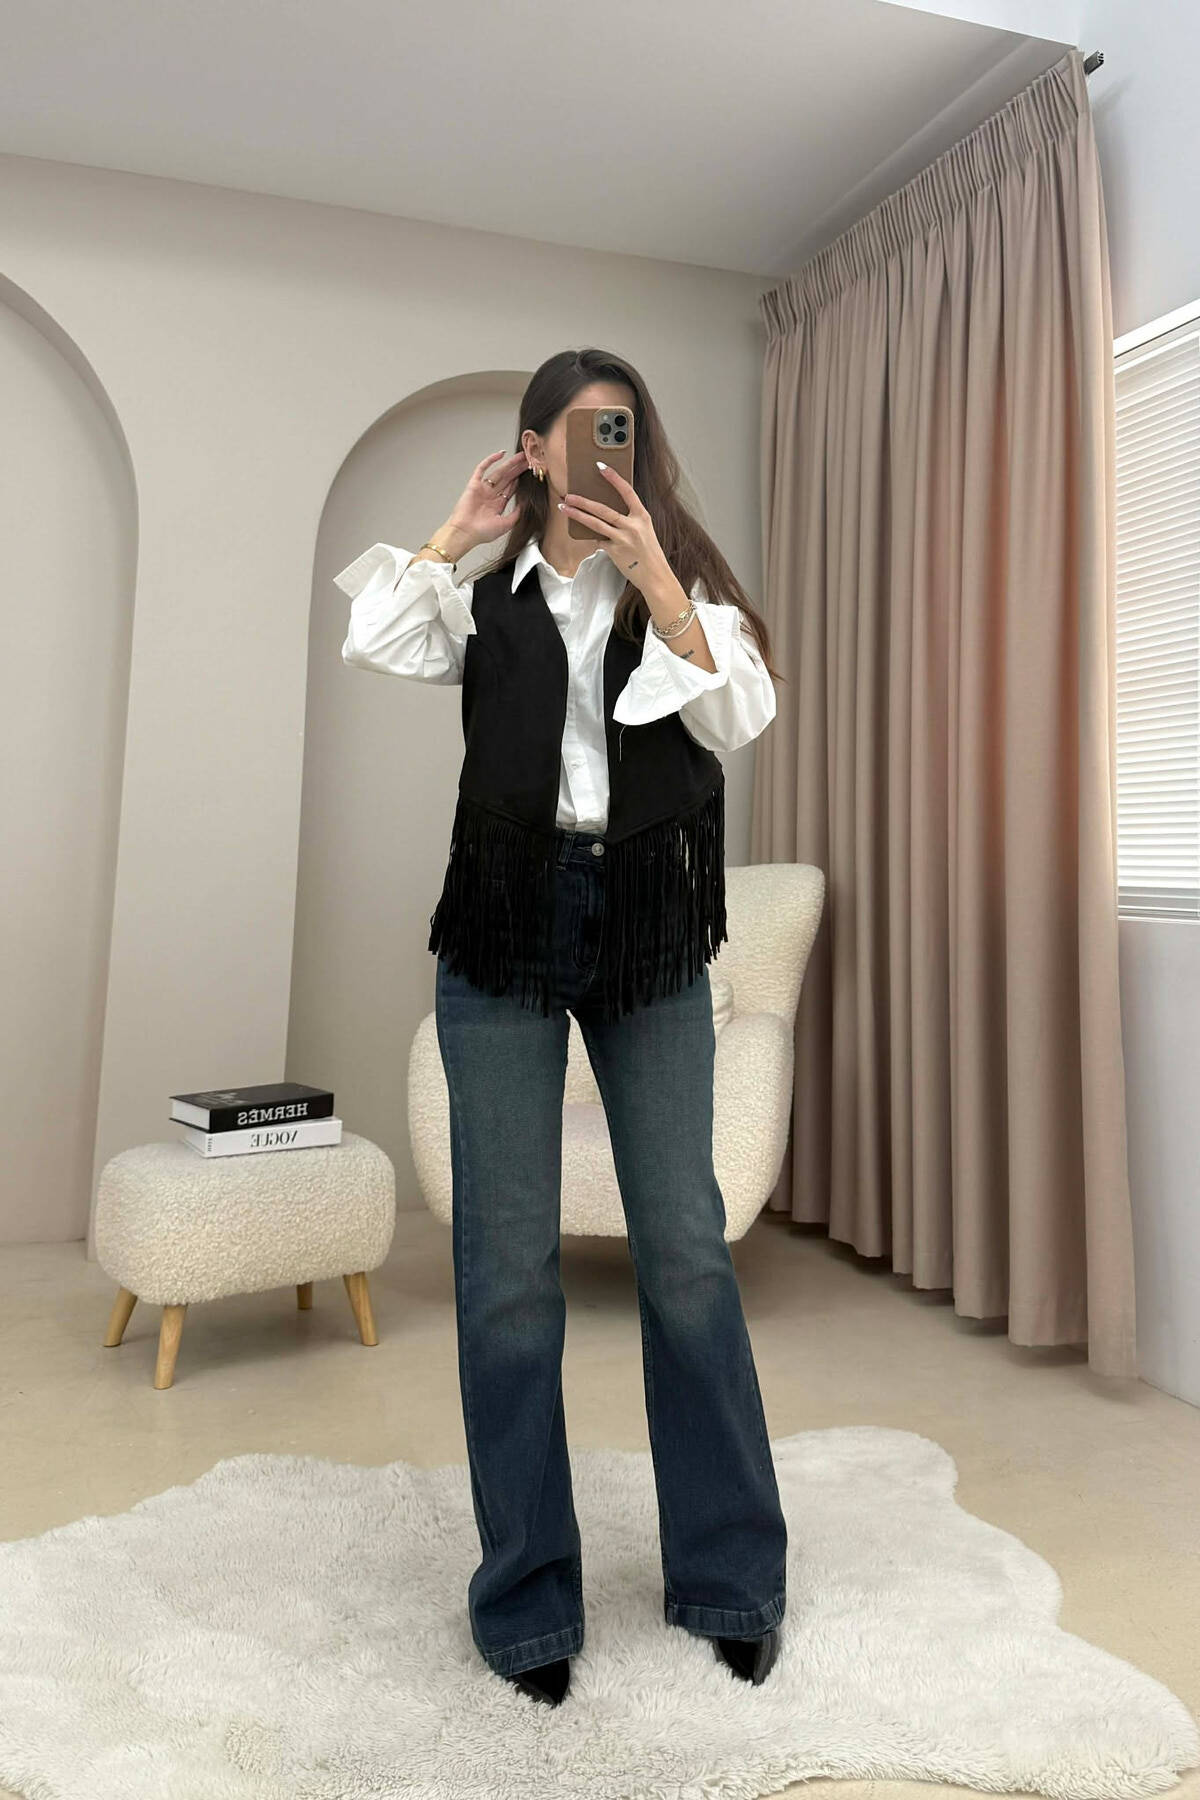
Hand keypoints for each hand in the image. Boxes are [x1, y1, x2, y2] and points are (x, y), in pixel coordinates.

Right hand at [448, 449, 530, 546]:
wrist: (465, 533)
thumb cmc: (482, 533)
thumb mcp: (506, 524)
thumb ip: (516, 514)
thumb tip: (525, 503)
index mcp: (497, 505)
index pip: (511, 489)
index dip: (520, 480)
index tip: (530, 473)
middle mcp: (490, 496)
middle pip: (507, 479)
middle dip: (518, 469)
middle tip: (529, 459)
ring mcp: (482, 489)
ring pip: (499, 472)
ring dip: (510, 464)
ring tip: (521, 456)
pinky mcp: (474, 484)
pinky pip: (482, 469)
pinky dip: (490, 461)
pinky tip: (500, 454)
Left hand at [558, 465, 669, 592]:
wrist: (655, 576)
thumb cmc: (649, 553)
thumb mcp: (644, 531)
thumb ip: (629, 521)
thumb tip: (606, 514)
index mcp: (642, 516)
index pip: (627, 491)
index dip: (613, 478)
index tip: (601, 467)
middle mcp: (632, 526)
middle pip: (603, 509)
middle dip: (583, 501)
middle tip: (569, 495)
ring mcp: (622, 539)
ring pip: (595, 523)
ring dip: (577, 515)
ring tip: (564, 508)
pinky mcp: (615, 551)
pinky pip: (599, 540)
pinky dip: (595, 537)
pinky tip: (589, 536)